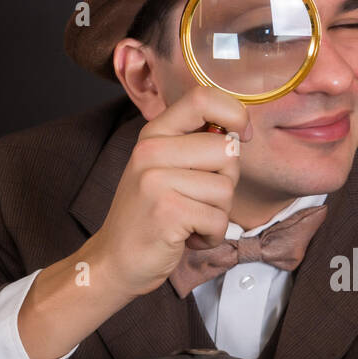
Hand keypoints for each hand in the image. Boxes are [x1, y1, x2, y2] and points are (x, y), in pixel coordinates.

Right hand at [85, 87, 251, 297]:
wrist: (115, 260)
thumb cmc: (150, 216)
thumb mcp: (165, 169)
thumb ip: (196, 147)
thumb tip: (238, 132)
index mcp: (154, 134)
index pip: (203, 98)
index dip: (235, 113)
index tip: (242, 135)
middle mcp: (151, 150)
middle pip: (227, 151)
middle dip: (227, 182)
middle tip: (199, 200)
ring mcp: (156, 180)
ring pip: (226, 189)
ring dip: (218, 214)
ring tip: (190, 221)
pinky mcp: (167, 211)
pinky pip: (219, 220)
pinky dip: (211, 236)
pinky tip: (187, 237)